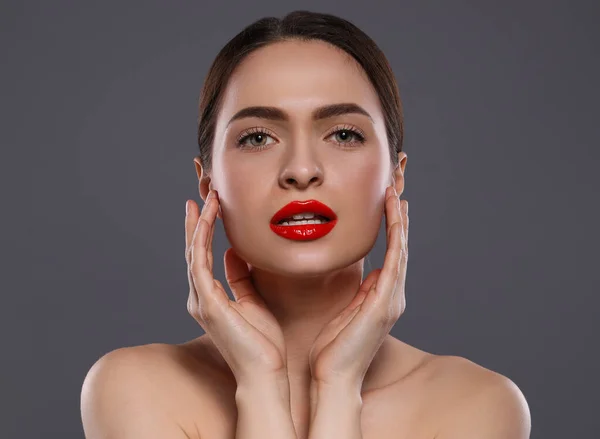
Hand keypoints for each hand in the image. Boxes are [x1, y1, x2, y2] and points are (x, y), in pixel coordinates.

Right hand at [185, 190, 287, 383]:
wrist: (266, 372)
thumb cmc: (263, 342)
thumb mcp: (252, 300)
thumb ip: (240, 277)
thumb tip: (234, 252)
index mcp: (211, 298)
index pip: (204, 256)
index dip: (204, 230)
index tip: (210, 206)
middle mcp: (200, 298)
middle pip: (194, 250)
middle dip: (197, 221)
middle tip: (202, 194)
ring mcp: (201, 301)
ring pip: (194, 253)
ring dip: (199, 224)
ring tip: (205, 199)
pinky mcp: (208, 304)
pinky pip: (200, 263)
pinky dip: (202, 239)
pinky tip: (206, 220)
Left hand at [308, 185, 408, 387]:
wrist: (333, 378)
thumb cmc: (333, 350)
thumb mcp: (346, 313)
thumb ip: (359, 294)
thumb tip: (368, 275)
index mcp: (381, 297)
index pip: (391, 254)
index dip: (391, 227)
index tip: (388, 201)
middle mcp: (392, 295)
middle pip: (400, 247)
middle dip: (399, 217)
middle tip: (398, 188)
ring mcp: (392, 299)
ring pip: (401, 249)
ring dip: (399, 220)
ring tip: (397, 193)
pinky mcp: (386, 302)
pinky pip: (395, 261)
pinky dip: (396, 236)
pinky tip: (395, 215)